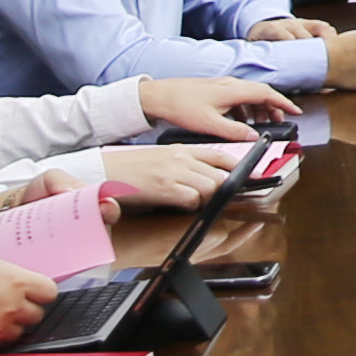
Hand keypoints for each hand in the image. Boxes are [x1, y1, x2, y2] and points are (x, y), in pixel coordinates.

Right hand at [0, 255, 58, 354]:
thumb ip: (9, 275)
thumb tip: (24, 284)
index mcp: (15, 282)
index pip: (49, 292)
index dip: (41, 293)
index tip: (35, 293)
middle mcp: (12, 306)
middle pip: (37, 315)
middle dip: (25, 310)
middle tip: (6, 303)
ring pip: (19, 331)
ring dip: (9, 325)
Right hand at [90, 144, 238, 212]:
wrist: (102, 171)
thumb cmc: (129, 170)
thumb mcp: (161, 160)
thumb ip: (185, 166)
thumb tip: (209, 178)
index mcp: (180, 149)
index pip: (220, 154)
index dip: (239, 166)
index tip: (253, 175)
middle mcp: (180, 158)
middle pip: (221, 174)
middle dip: (225, 190)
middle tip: (224, 200)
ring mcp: (173, 171)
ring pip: (211, 187)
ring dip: (207, 200)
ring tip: (192, 203)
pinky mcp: (164, 186)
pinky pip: (192, 199)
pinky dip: (190, 206)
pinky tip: (177, 206)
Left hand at [123, 76, 294, 140]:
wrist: (159, 96)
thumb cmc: (181, 105)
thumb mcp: (210, 124)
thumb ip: (235, 131)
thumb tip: (252, 136)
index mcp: (233, 90)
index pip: (266, 93)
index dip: (283, 103)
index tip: (294, 111)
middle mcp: (230, 84)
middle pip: (260, 93)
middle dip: (273, 108)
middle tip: (279, 121)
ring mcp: (222, 85)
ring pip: (249, 95)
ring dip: (258, 109)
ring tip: (260, 124)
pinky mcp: (215, 89)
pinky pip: (238, 97)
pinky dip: (245, 109)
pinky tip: (239, 121)